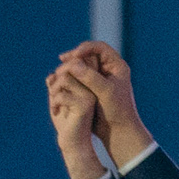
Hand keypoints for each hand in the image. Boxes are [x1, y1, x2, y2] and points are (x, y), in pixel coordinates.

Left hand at [45, 66, 106, 178]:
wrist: (72, 142)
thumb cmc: (65, 120)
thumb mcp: (57, 100)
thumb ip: (55, 86)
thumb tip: (51, 75)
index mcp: (88, 84)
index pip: (75, 64)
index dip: (62, 69)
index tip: (54, 85)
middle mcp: (92, 87)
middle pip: (70, 67)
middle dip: (56, 79)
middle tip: (53, 93)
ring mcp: (90, 95)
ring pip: (66, 78)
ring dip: (54, 89)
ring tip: (54, 101)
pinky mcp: (85, 106)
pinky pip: (63, 94)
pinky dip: (54, 101)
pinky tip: (55, 111)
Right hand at [55, 40, 145, 159]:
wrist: (118, 131)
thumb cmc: (117, 112)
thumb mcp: (105, 93)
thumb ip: (90, 77)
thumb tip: (75, 63)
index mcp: (116, 65)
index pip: (99, 47)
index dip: (85, 48)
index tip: (73, 56)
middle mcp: (108, 69)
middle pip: (88, 54)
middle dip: (75, 56)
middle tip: (62, 60)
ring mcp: (99, 78)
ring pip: (82, 65)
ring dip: (70, 66)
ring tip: (60, 71)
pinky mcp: (91, 87)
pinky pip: (78, 77)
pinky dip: (69, 77)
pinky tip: (60, 80)